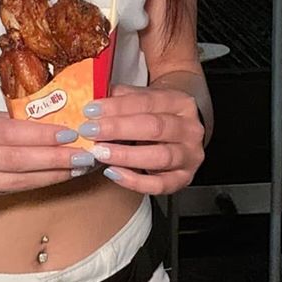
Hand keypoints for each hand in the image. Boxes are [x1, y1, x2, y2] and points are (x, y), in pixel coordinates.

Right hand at [0, 111, 83, 208]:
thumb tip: (42, 122)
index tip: (70, 132)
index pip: (8, 133)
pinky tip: (53, 177)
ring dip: (51, 175)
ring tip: (77, 168)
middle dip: (55, 158)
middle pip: (16, 161)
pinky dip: (34, 185)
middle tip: (84, 153)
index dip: (41, 135)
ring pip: (16, 182)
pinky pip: (7, 192)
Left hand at [75, 84, 204, 194]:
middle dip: (118, 129)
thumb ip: (120, 96)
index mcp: (180, 102)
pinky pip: (160, 185)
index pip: (147, 102)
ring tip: (99, 152)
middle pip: (154, 128)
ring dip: (125, 156)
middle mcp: (190, 129)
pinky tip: (113, 172)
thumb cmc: (154, 111)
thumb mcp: (141, 97)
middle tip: (90, 131)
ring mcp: (190, 156)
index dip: (117, 106)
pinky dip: (135, 181)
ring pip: (160, 157)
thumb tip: (93, 97)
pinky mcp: (184, 179)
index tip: (91, 110)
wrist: (178, 127)